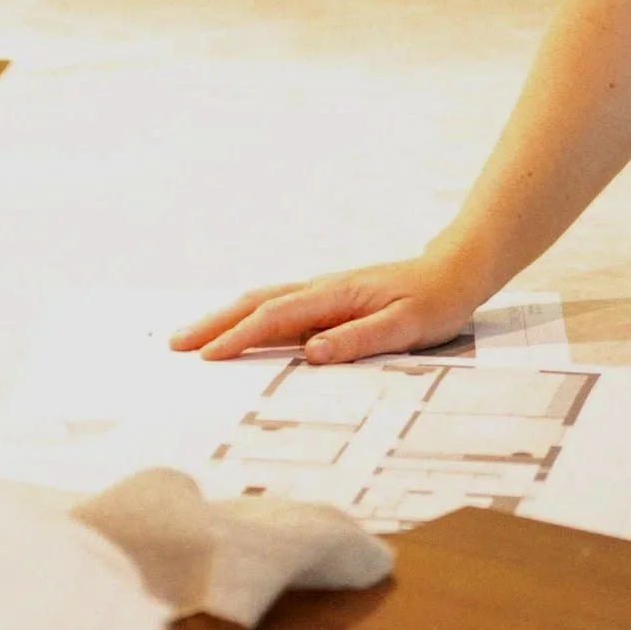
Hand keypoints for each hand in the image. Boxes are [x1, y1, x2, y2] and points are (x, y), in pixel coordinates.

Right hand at [169, 253, 481, 365]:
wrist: (454, 273)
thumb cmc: (433, 302)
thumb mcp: (405, 328)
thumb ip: (358, 339)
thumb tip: (310, 352)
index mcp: (335, 296)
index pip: (276, 317)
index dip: (240, 337)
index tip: (208, 356)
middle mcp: (322, 289)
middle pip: (257, 303)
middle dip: (215, 324)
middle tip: (176, 344)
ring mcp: (323, 293)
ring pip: (263, 302)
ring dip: (226, 318)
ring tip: (192, 337)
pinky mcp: (328, 300)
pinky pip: (278, 307)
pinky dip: (249, 316)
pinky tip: (238, 329)